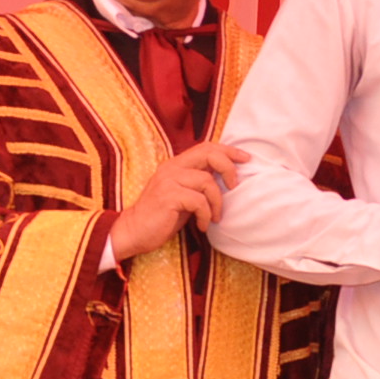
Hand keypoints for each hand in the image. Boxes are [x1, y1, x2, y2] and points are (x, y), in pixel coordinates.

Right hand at [111, 140, 243, 262]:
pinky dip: (206, 215)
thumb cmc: (162, 216)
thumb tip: (226, 178)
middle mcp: (172, 168)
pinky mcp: (168, 197)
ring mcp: (168, 181)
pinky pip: (199, 201)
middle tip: (233, 187)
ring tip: (215, 217)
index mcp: (176, 164)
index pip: (206, 147)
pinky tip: (203, 226)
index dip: (229, 151)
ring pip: (207, 181)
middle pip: (209, 154)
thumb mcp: (183, 194)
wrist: (133, 232)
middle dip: (229, 169)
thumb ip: (198, 183)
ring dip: (217, 203)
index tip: (246, 159)